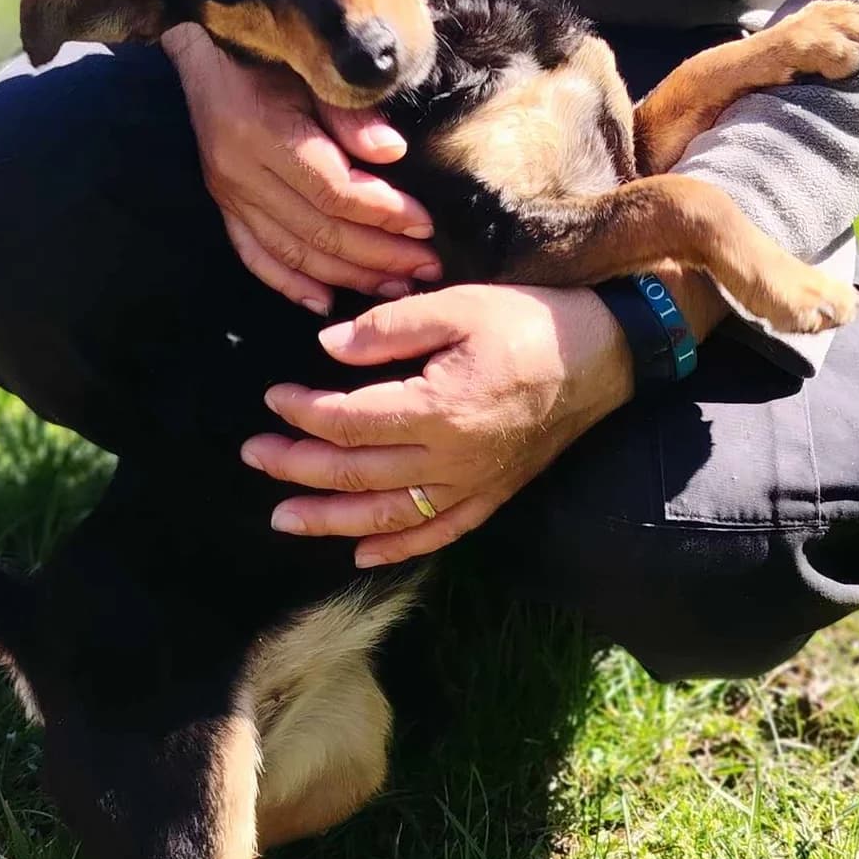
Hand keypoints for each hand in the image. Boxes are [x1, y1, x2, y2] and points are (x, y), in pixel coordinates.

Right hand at [164, 23, 440, 311]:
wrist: (204, 45)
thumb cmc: (272, 48)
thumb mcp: (313, 65)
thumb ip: (350, 111)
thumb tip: (392, 154)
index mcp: (263, 132)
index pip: (332, 191)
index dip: (384, 212)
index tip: (426, 223)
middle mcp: (240, 172)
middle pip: (317, 231)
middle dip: (379, 255)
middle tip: (427, 266)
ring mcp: (227, 194)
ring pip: (292, 252)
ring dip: (348, 276)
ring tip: (396, 286)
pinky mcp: (223, 205)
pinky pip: (254, 256)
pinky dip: (290, 284)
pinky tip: (327, 301)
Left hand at [240, 283, 635, 565]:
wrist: (603, 357)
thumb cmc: (529, 322)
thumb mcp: (459, 305)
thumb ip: (390, 327)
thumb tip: (328, 348)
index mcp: (437, 407)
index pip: (349, 419)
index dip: (303, 412)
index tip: (273, 397)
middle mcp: (449, 458)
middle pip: (356, 473)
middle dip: (297, 466)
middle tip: (255, 455)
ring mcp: (471, 484)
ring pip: (386, 515)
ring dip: (329, 519)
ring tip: (282, 517)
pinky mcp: (491, 495)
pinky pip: (437, 534)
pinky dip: (395, 548)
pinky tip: (360, 552)